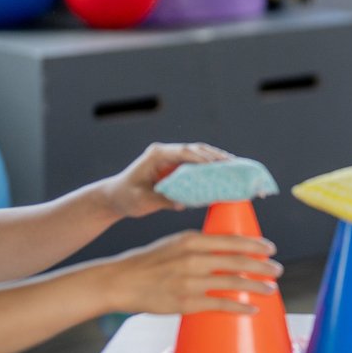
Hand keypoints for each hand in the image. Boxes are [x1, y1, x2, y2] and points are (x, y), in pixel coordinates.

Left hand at [101, 142, 230, 219]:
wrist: (116, 197)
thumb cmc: (126, 197)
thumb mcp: (142, 201)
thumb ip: (162, 200)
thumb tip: (183, 203)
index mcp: (157, 155)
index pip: (184, 152)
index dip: (202, 157)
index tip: (218, 164)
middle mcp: (166, 152)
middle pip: (196, 149)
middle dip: (216, 156)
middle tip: (235, 164)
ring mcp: (172, 158)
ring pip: (199, 154)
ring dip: (217, 159)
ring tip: (236, 166)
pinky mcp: (176, 167)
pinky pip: (197, 164)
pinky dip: (211, 167)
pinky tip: (225, 172)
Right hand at [102, 231, 282, 314]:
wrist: (121, 281)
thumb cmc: (148, 262)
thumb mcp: (174, 243)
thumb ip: (198, 244)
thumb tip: (224, 248)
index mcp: (192, 239)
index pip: (232, 240)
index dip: (255, 245)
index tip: (270, 249)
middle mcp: (194, 258)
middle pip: (238, 261)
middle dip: (262, 266)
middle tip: (277, 270)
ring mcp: (190, 281)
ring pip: (233, 283)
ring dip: (256, 286)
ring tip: (270, 289)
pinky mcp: (186, 302)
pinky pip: (220, 305)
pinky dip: (240, 307)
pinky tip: (252, 310)